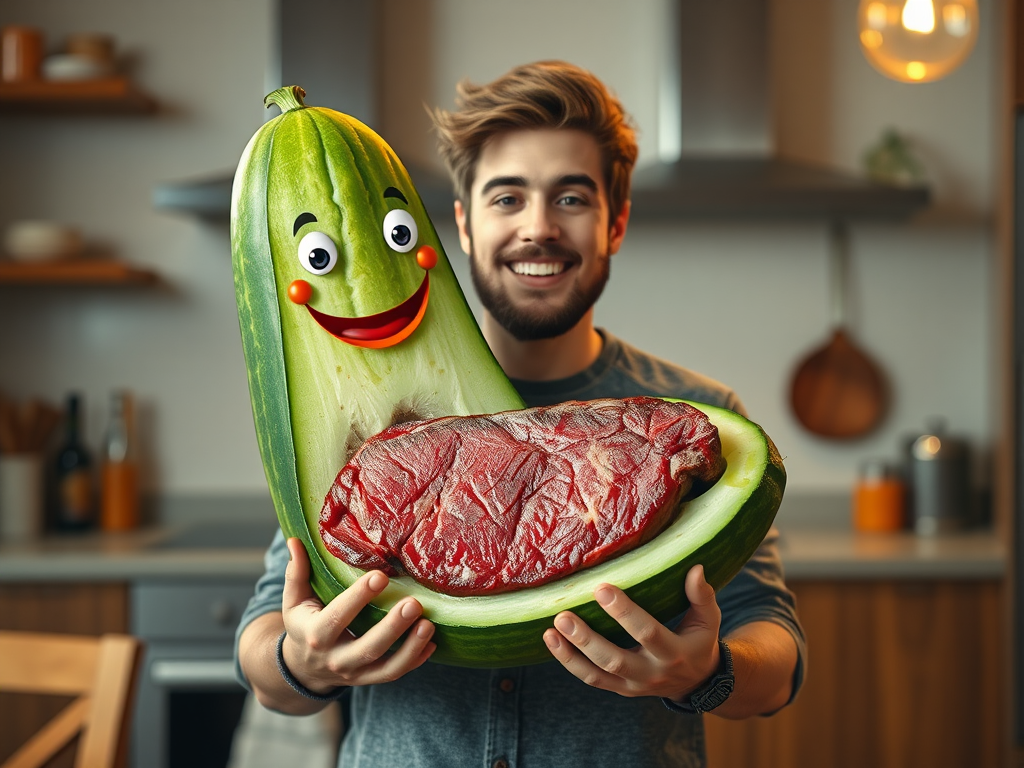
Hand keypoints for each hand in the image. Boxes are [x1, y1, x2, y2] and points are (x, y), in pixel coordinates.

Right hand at [280, 537, 435, 692]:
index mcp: (315, 635)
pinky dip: (415, 660)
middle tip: (413, 603)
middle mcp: (335, 659)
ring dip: (410, 648)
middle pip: (367, 647)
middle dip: (392, 627)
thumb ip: (296, 573)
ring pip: (386, 668)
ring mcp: (355, 673)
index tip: (380, 576)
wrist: (302, 669)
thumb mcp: (294, 601)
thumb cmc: (303, 625)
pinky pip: (395, 674)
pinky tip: (432, 643)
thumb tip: (294, 540)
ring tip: (428, 624)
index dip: (358, 598)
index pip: (337, 617)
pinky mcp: (369, 679)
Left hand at [543, 564, 720, 700]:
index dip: (624, 612)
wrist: (697, 682)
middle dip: (588, 638)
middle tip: (563, 615)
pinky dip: (570, 662)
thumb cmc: (699, 641)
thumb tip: (695, 569)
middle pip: (615, 659)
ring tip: (551, 629)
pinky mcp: (620, 688)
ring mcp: (633, 684)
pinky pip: (592, 679)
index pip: (647, 632)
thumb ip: (701, 596)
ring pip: (598, 674)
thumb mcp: (708, 620)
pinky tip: (551, 641)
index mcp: (674, 652)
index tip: (601, 588)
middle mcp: (652, 672)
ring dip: (571, 653)